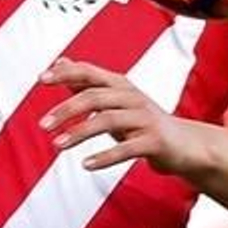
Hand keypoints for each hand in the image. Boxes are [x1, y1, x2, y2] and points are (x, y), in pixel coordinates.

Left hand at [39, 59, 210, 175]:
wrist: (186, 146)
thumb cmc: (144, 123)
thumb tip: (60, 62)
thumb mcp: (115, 102)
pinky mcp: (155, 141)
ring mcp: (145, 118)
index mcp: (121, 85)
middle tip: (43, 125)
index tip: (41, 78)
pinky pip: (127, 148)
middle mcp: (133, 97)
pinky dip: (105, 156)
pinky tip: (86, 165)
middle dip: (66, 109)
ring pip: (108, 120)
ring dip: (80, 132)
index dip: (66, 73)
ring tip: (58, 145)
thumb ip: (88, 84)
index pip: (90, 72)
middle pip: (95, 96)